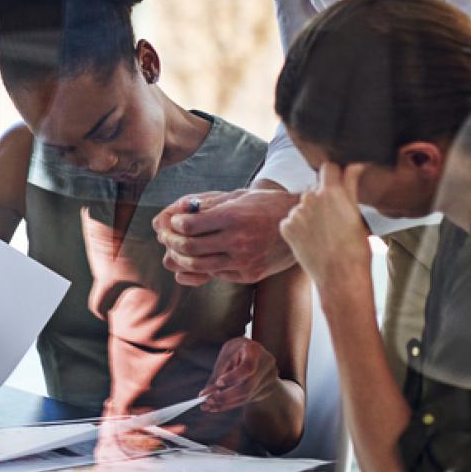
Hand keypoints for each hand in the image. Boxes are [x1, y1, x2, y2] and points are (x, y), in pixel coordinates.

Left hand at [153, 188, 298, 286]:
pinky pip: (217, 274)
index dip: (175, 225)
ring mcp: (244, 261)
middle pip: (189, 248)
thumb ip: (210, 204)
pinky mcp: (250, 275)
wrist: (302, 224)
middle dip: (172, 243)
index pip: (189, 226)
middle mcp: (238, 241)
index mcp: (234, 217)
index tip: (175, 222)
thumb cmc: (268, 205)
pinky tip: (200, 258)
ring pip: (199, 266)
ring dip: (182, 259)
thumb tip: (180, 209)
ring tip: (179, 250)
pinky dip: (204, 267)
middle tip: (168, 238)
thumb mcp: (240, 196)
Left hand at [202, 336, 278, 413]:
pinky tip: (219, 405)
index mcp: (254, 350)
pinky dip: (232, 403)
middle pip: (247, 387)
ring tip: (208, 406)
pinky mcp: (268, 389)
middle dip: (225, 397)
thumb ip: (218, 373)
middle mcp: (266, 364)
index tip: (218, 383)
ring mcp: (270, 378)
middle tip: (207, 402)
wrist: (257, 356)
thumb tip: (205, 395)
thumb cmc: (237, 352)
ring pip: (246, 396)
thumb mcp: (226, 356)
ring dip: (226, 404)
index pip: (247, 368)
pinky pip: (248, 399)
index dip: (233, 378)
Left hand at [277, 164, 372, 291]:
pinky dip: (298, 227)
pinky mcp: (286, 227)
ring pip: (302, 206)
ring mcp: (296, 212)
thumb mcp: (357, 213)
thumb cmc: (356, 248)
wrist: (340, 276)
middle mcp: (310, 197)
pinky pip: (291, 220)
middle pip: (314, 188)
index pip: (328, 168)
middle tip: (333, 218)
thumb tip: (356, 164)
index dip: (334, 174)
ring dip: (310, 213)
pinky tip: (311, 240)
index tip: (337, 182)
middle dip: (322, 197)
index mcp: (332, 191)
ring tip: (323, 234)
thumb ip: (351, 185)